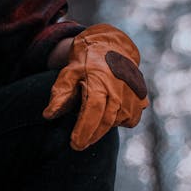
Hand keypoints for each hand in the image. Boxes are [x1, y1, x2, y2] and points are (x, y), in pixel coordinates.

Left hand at [42, 24, 148, 150]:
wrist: (111, 46)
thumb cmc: (86, 62)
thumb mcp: (68, 73)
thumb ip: (60, 94)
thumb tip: (48, 115)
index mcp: (100, 81)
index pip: (93, 111)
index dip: (84, 130)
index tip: (75, 144)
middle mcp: (120, 89)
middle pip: (106, 121)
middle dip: (91, 136)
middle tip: (78, 144)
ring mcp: (134, 93)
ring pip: (119, 121)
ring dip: (104, 127)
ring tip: (93, 119)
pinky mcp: (142, 98)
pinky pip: (131, 119)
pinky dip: (120, 120)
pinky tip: (110, 112)